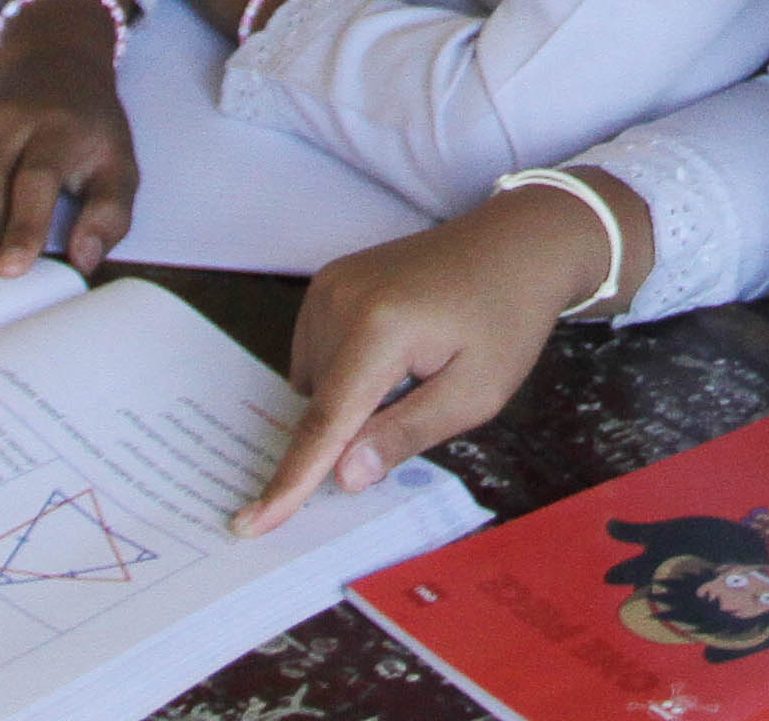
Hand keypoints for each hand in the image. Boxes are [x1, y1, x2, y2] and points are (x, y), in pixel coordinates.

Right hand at [0, 0, 144, 274]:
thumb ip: (109, 217)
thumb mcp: (120, 168)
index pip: (33, 182)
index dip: (22, 229)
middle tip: (10, 248)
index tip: (12, 270)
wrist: (54, 75)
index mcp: (55, 131)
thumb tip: (82, 261)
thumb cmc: (88, 132)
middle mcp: (2, 124)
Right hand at [240, 178, 638, 534]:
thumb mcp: (477, 393)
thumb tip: (344, 477)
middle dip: (357, 428)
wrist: (517, 244)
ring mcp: (329, 286)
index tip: (250, 525)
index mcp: (380, 329)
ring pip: (315, 384)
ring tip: (418, 365)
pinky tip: (395, 353)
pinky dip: (346, 372)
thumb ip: (406, 434)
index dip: (289, 481)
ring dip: (352, 398)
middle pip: (321, 405)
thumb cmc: (506, 320)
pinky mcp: (328, 282)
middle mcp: (340, 301)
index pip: (325, 423)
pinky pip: (318, 354)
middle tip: (425, 393)